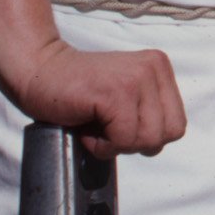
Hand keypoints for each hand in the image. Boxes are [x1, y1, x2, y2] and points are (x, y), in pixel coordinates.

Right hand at [0, 0, 187, 159]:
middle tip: (106, 129)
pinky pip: (124, 140)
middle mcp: (154, 68)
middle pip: (169, 133)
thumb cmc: (77, 92)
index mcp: (160, 68)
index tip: (119, 126)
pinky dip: (102, 146)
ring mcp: (137, 78)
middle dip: (135, 143)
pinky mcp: (116, 92)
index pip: (176, 124)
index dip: (146, 137)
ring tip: (94, 126)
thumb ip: (148, 110)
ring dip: (117, 145)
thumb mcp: (127, 97)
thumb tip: (159, 144)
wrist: (38, 71)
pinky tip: (85, 128)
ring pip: (148, 140)